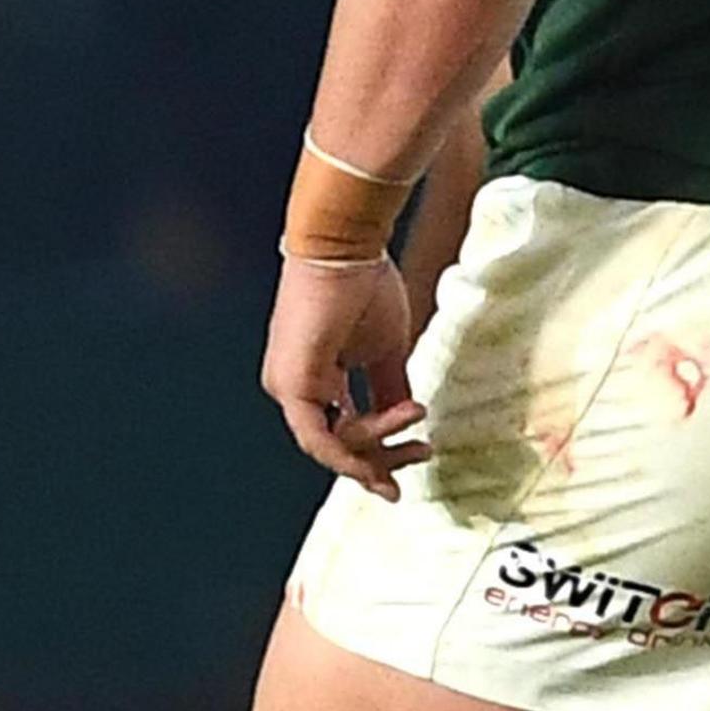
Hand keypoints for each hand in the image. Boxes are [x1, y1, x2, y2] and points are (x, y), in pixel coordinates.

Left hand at [261, 255, 428, 500]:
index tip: (414, 461)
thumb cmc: (363, 287)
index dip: (376, 457)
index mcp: (314, 382)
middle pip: (337, 449)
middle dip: (383, 460)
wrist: (344, 249)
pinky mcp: (291, 385)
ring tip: (416, 414)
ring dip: (381, 440)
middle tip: (421, 455)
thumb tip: (407, 418)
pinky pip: (319, 437)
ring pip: (333, 446)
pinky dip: (355, 446)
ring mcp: (287, 388)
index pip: (341, 436)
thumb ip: (389, 390)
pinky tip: (391, 437)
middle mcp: (293, 390)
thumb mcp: (386, 351)